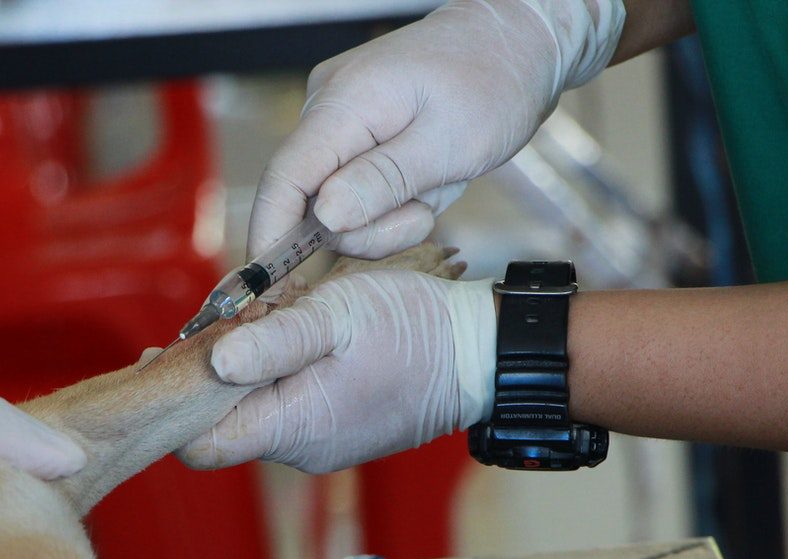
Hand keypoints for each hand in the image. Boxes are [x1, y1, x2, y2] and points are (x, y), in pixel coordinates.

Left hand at [178, 271, 495, 473]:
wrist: (477, 355)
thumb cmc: (413, 331)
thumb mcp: (337, 315)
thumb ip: (274, 341)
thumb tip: (211, 362)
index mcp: (293, 427)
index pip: (200, 444)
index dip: (173, 403)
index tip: (162, 357)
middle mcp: (301, 449)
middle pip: (224, 425)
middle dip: (212, 376)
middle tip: (219, 322)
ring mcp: (320, 444)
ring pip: (256, 414)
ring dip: (248, 371)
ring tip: (267, 322)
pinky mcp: (336, 431)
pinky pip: (287, 409)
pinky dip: (278, 377)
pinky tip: (294, 340)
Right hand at [249, 0, 625, 259]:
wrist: (519, 45)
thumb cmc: (495, 82)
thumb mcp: (450, 142)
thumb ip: (384, 181)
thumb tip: (325, 217)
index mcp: (346, 103)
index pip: (285, 178)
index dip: (271, 235)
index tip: (269, 284)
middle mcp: (329, 108)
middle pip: (312, 201)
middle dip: (365, 228)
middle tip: (423, 213)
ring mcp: (340, 120)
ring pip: (338, 204)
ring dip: (386, 216)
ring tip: (434, 187)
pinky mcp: (356, 134)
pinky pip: (357, 190)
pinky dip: (391, 201)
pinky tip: (425, 181)